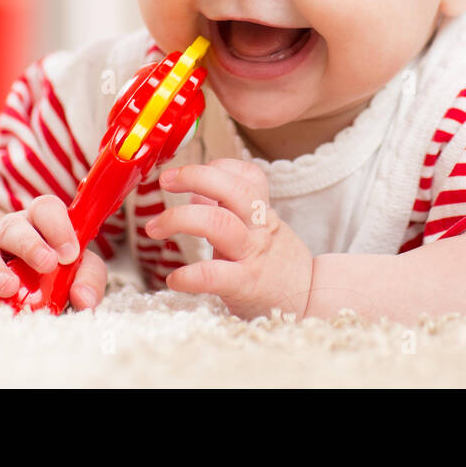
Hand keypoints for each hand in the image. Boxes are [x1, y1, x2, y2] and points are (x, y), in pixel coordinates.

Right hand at [0, 194, 106, 313]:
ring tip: (9, 288)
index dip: (58, 227)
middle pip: (13, 228)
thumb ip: (88, 277)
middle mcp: (9, 232)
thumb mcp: (77, 267)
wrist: (12, 277)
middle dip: (30, 245)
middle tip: (47, 264)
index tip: (70, 254)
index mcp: (39, 222)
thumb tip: (85, 300)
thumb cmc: (54, 268)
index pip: (45, 209)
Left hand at [144, 157, 313, 319]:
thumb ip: (232, 209)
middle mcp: (259, 227)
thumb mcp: (262, 229)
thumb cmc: (279, 265)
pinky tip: (174, 279)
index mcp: (261, 212)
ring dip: (181, 219)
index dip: (219, 166)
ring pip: (219, 223)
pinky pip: (214, 275)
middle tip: (165, 180)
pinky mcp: (246, 285)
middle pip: (232, 189)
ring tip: (154, 227)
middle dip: (195, 177)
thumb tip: (197, 192)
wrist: (311, 300)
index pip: (248, 175)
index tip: (190, 172)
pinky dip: (189, 275)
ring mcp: (253, 254)